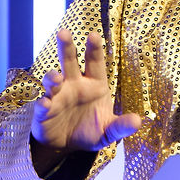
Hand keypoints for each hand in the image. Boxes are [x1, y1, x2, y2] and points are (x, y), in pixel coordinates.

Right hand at [31, 29, 141, 156]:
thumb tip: (137, 121)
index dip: (94, 49)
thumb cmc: (90, 131)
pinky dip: (42, 104)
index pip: (95, 63)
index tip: (93, 35)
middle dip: (66, 47)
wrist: (68, 146)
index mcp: (94, 85)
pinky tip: (44, 104)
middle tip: (63, 33)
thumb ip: (121, 126)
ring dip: (52, 77)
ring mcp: (57, 97)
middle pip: (69, 62)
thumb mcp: (109, 131)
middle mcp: (74, 85)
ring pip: (52, 80)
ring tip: (56, 78)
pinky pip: (41, 105)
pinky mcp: (44, 112)